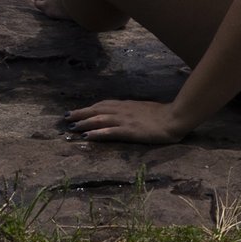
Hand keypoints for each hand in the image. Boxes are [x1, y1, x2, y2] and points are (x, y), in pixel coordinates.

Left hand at [63, 97, 190, 143]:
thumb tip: (126, 114)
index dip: (89, 108)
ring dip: (84, 123)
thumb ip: (133, 111)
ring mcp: (125, 120)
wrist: (174, 118)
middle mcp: (122, 110)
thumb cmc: (164, 115)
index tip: (78, 111)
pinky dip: (96, 133)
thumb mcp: (145, 109)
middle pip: (97, 110)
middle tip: (65, 117)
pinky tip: (86, 136)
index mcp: (126, 105)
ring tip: (71, 127)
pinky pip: (109, 131)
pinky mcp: (129, 131)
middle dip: (80, 113)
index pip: (103, 105)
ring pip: (99, 119)